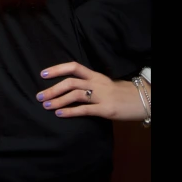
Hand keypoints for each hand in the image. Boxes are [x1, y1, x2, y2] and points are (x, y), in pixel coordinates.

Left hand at [35, 61, 150, 121]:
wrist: (143, 100)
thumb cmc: (122, 92)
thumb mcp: (104, 83)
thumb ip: (89, 83)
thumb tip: (69, 86)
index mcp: (95, 75)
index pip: (73, 66)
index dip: (57, 69)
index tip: (43, 74)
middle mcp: (96, 83)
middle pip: (70, 82)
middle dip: (52, 89)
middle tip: (39, 96)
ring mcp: (101, 96)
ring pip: (75, 95)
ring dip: (58, 100)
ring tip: (46, 106)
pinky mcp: (106, 109)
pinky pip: (85, 110)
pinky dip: (70, 112)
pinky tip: (60, 114)